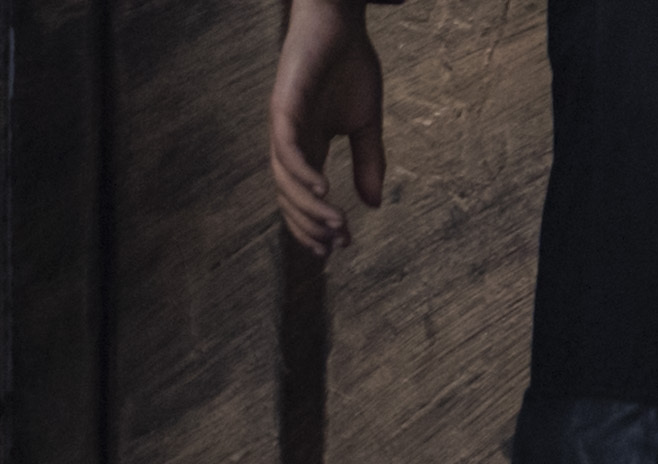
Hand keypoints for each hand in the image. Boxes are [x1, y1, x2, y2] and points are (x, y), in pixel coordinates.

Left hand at [268, 0, 389, 253]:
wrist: (340, 22)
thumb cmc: (349, 65)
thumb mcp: (366, 121)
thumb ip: (368, 161)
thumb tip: (375, 204)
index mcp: (307, 149)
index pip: (306, 198)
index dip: (318, 225)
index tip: (340, 247)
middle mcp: (289, 144)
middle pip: (291, 198)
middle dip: (312, 225)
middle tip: (334, 245)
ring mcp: (283, 127)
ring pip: (287, 181)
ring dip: (310, 207)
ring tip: (334, 224)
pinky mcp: (282, 107)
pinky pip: (287, 149)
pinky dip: (301, 173)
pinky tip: (322, 190)